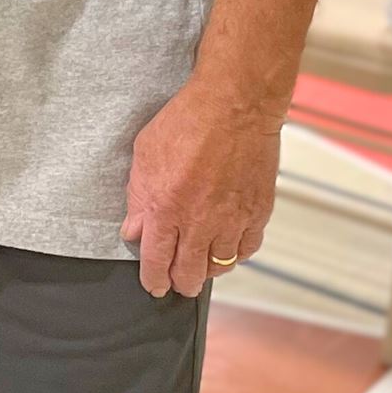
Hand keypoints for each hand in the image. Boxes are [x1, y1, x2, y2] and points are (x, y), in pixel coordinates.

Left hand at [119, 80, 280, 296]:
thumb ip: (138, 197)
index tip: (154, 286)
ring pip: (220, 266)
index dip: (154, 279)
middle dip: (181, 283)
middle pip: (190, 273)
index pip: (157, 261)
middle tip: (177, 283)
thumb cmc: (187, 122)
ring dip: (208, 270)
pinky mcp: (258, 212)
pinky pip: (247, 249)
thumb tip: (133, 230)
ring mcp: (232, 220)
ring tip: (201, 265)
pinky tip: (227, 248)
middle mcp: (200, 222)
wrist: (235, 106)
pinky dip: (236, 254)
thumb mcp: (145, 154)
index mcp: (166, 208)